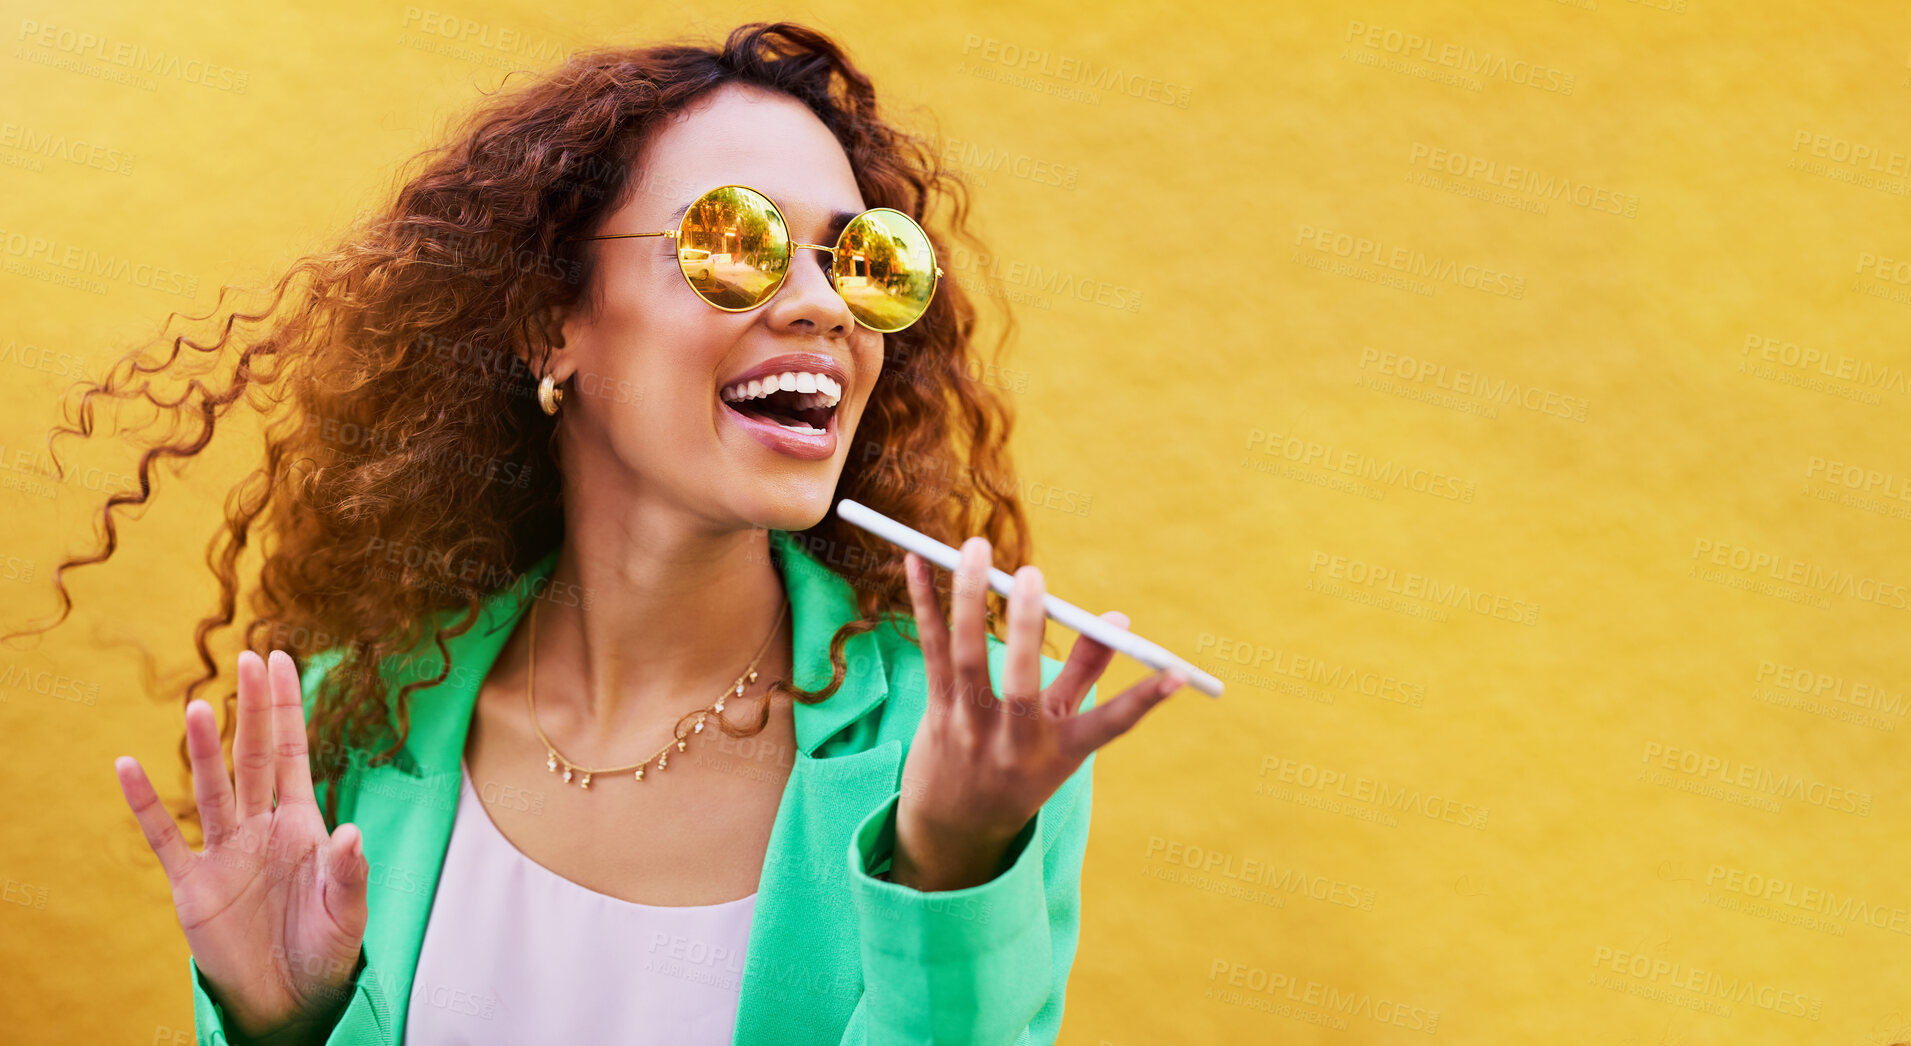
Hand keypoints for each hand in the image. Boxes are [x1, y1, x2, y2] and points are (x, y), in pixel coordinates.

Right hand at [114, 649, 368, 1043]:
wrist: (289, 999)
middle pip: (253, 757)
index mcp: (303, 825)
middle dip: (252, 710)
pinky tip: (128, 768)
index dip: (287, 709)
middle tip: (247, 657)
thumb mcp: (346, 913)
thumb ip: (348, 873)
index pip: (292, 754)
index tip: (281, 660)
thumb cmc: (325, 950)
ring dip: (202, 751)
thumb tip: (352, 833)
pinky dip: (146, 806)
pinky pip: (165, 839)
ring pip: (211, 789)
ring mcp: (224, 852)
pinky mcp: (193, 885)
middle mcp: (260, 827)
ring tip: (197, 706)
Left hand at [892, 537, 1185, 891]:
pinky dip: (923, 606)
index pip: (1110, 726)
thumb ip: (1088, 675)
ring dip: (968, 600)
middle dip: (1029, 629)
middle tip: (1034, 574)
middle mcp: (1013, 744)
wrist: (955, 826)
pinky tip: (915, 563)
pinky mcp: (936, 712)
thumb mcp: (1060, 735)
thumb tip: (1119, 620)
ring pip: (967, 660)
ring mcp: (969, 728)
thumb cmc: (1020, 768)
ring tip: (976, 549)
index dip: (1145, 701)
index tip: (1177, 672)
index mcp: (1058, 753)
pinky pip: (930, 652)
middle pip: (1022, 685)